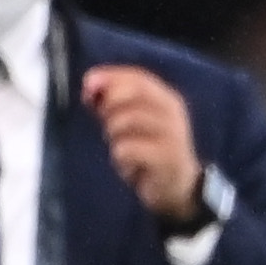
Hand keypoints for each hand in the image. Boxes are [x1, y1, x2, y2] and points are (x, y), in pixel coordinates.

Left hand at [83, 64, 206, 229]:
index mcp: (167, 99)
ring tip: (122, 147)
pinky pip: (126, 149)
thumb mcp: (134, 120)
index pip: (138, 77)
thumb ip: (114, 100)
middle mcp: (172, 113)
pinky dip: (120, 158)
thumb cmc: (149, 150)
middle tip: (106, 122)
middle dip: (110, 105)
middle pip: (134, 93)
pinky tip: (130, 166)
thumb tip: (90, 85)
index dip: (110, 77)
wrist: (178, 187)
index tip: (87, 86)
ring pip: (126, 120)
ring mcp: (172, 136)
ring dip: (113, 135)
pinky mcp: (165, 159)